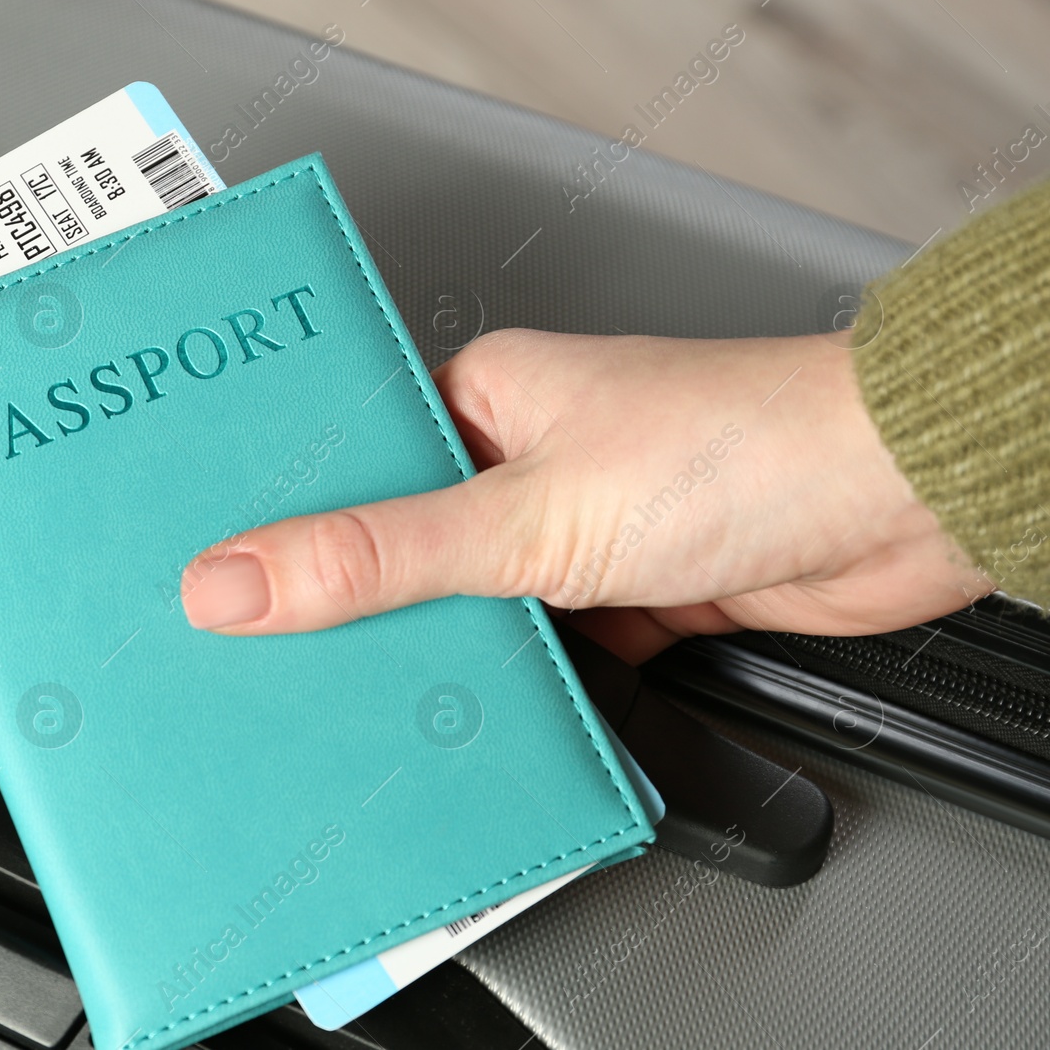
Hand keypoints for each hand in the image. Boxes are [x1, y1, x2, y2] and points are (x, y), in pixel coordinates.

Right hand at [179, 328, 990, 662]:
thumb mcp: (526, 515)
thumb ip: (378, 555)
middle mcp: (524, 458)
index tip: (212, 572)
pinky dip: (510, 687)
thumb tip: (239, 577)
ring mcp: (575, 531)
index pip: (347, 458)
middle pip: (402, 544)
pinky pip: (537, 652)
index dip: (278, 516)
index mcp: (484, 398)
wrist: (904, 500)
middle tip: (271, 657)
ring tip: (362, 699)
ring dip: (439, 652)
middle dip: (354, 605)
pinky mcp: (624, 596)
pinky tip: (469, 718)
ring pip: (468, 605)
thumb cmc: (747, 444)